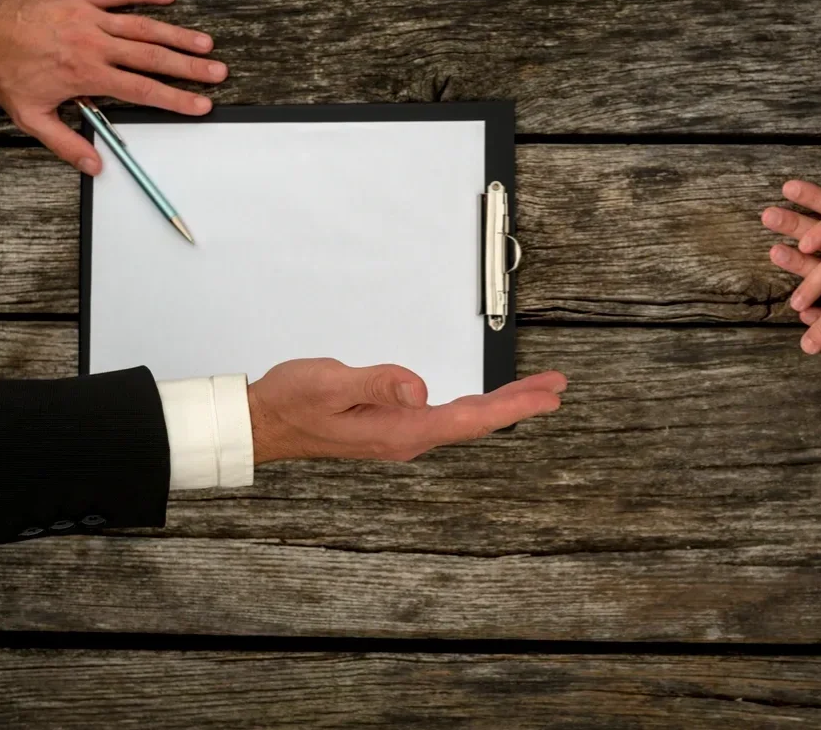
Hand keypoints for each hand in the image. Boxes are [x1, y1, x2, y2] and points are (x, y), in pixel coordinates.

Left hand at [0, 0, 225, 174]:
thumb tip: (94, 166)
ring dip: (177, 34)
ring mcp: (90, 18)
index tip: (200, 104)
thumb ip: (66, 142)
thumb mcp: (31, 116)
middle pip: (153, 57)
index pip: (143, 90)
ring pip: (143, 26)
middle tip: (217, 72)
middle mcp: (96, 45)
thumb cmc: (7, 70)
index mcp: (88, 74)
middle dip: (189, 67)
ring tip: (205, 43)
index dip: (176, 98)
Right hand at [247, 358, 567, 462]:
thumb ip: (378, 383)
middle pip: (476, 421)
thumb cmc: (293, 402)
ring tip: (534, 392)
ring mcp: (401, 434)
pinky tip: (484, 402)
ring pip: (465, 420)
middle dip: (519, 403)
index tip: (547, 395)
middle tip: (555, 387)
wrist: (265, 423)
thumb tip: (421, 388)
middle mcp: (406, 437)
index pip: (470, 418)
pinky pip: (448, 418)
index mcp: (398, 429)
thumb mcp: (331, 383)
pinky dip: (476, 407)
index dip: (513, 405)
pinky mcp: (393, 427)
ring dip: (501, 405)